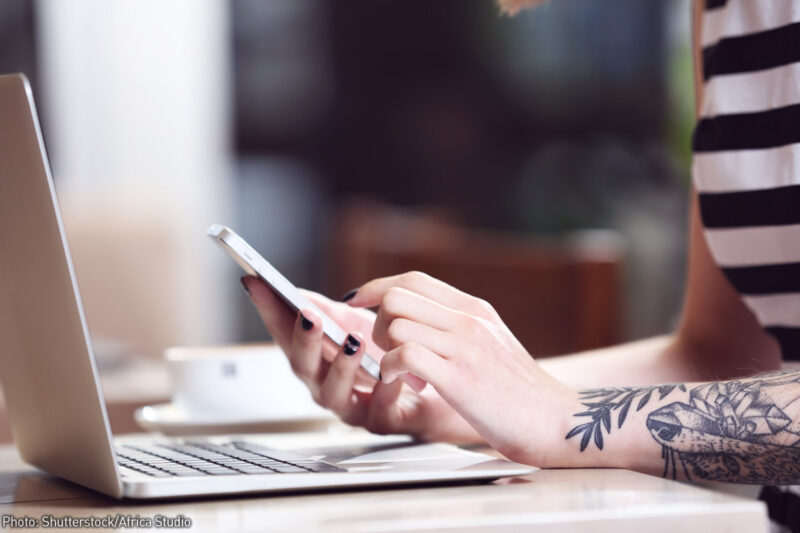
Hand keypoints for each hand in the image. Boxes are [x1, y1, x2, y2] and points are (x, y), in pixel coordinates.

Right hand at [242, 276, 483, 443]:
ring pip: (336, 393)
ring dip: (341, 366)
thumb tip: (295, 292)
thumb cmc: (389, 356)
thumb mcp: (355, 325)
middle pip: (303, 367)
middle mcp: (326, 385)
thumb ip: (327, 312)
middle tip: (308, 316)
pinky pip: (380, 410)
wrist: (433, 388)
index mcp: (316, 360)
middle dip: (304, 341)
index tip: (256, 283)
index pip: (284, 334)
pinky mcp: (384, 421)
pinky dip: (384, 391)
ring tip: (353, 341)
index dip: (268, 311)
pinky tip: (390, 374)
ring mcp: (352, 406)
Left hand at [345, 271, 577, 465]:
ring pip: (396, 324)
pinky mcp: (460, 377)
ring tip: (402, 375)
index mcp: (474, 309)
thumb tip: (414, 316)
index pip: (413, 279)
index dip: (376, 287)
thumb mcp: (490, 342)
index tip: (356, 301)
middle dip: (377, 324)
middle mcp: (468, 320)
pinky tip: (406, 385)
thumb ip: (456, 325)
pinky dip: (391, 371)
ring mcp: (465, 346)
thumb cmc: (519, 390)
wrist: (556, 420)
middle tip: (388, 352)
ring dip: (385, 352)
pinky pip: (403, 355)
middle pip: (396, 297)